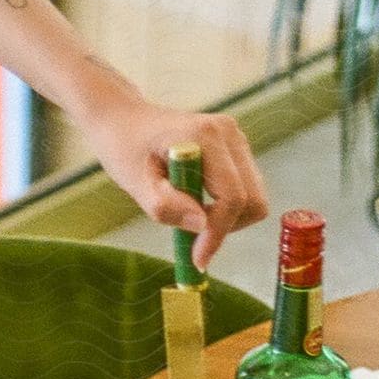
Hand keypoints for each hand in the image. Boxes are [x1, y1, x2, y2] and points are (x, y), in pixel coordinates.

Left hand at [73, 74, 267, 269]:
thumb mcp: (135, 183)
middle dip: (226, 227)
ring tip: (189, 216)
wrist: (124, 120)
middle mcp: (229, 133)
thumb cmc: (124, 148)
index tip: (197, 259)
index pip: (232, 197)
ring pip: (254, 198)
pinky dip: (226, 208)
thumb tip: (203, 226)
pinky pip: (246, 190)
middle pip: (252, 200)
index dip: (218, 233)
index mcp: (205, 136)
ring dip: (227, 219)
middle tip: (193, 240)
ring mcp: (236, 139)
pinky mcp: (236, 149)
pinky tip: (197, 204)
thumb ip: (166, 206)